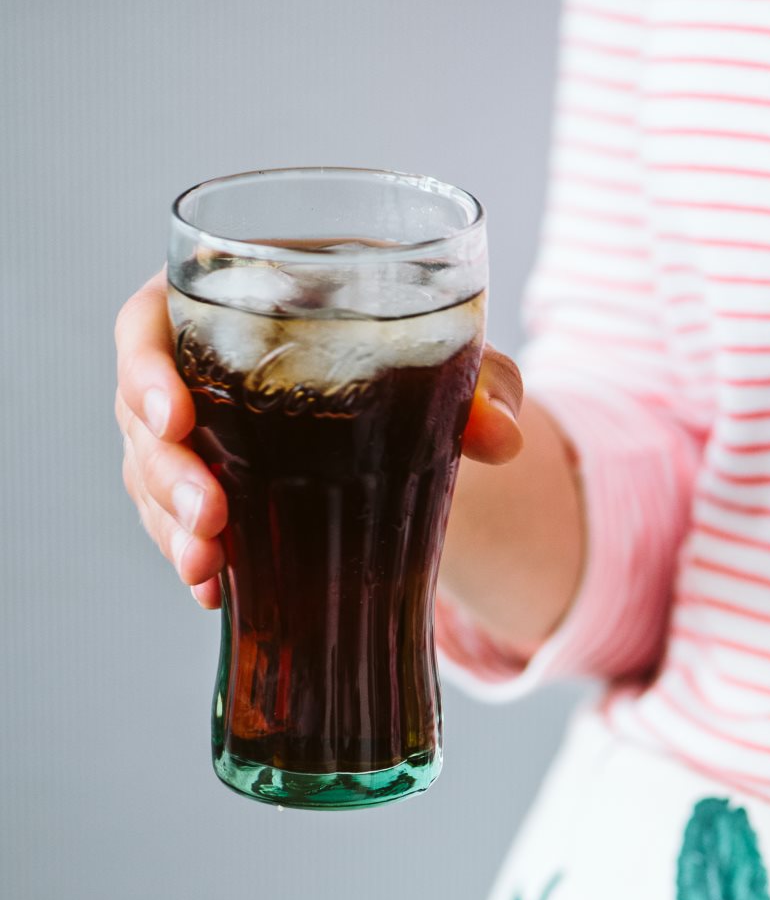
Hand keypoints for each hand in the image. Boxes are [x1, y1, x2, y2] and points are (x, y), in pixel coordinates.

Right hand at [114, 270, 523, 609]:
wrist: (411, 417)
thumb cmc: (411, 356)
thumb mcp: (451, 362)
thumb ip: (479, 385)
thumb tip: (502, 434)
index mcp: (224, 304)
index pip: (146, 325)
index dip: (144, 370)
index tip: (173, 416)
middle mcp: (190, 370)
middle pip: (139, 417)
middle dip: (164, 472)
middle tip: (211, 514)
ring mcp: (192, 439)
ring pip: (150, 481)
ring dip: (172, 528)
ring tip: (208, 567)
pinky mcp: (208, 494)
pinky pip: (177, 529)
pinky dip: (194, 562)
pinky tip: (214, 595)